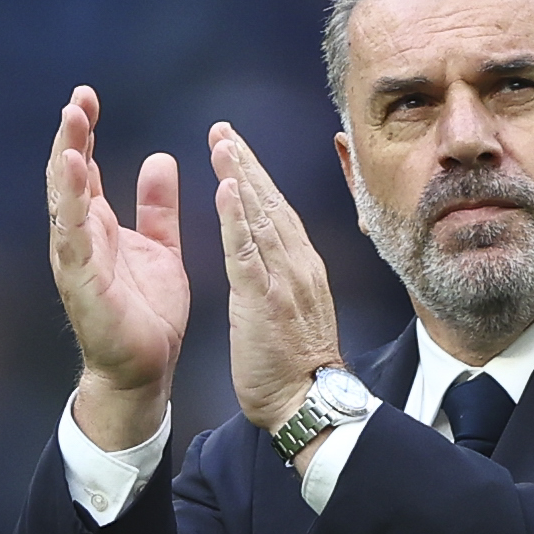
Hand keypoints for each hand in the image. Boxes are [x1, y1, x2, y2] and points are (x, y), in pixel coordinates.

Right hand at [49, 86, 186, 450]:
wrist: (147, 368)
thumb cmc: (149, 313)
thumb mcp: (161, 247)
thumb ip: (157, 206)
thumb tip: (160, 158)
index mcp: (98, 226)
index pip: (85, 169)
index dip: (85, 133)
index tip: (88, 97)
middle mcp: (81, 236)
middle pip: (68, 175)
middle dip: (72, 135)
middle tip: (78, 97)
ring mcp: (76, 257)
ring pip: (65, 197)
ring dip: (66, 157)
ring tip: (72, 119)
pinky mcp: (81, 279)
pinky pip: (73, 233)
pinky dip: (71, 199)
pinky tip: (73, 168)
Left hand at [211, 122, 342, 433]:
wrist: (312, 404)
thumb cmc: (298, 369)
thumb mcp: (297, 314)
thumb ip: (287, 282)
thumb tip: (277, 262)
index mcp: (302, 269)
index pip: (277, 213)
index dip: (256, 178)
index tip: (237, 149)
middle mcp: (297, 265)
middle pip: (269, 203)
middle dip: (246, 164)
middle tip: (223, 130)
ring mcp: (282, 280)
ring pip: (259, 217)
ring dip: (239, 176)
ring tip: (221, 142)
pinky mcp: (263, 300)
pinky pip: (246, 251)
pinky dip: (235, 216)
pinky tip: (225, 187)